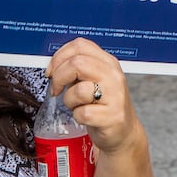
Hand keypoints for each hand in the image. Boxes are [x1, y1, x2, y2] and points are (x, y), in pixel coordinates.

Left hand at [46, 37, 140, 154]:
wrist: (123, 132)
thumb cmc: (103, 105)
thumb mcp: (94, 79)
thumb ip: (78, 69)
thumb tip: (53, 66)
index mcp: (108, 62)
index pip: (80, 45)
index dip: (59, 56)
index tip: (52, 71)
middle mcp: (113, 76)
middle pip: (77, 63)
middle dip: (59, 77)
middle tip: (57, 89)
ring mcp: (114, 96)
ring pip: (79, 90)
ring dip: (69, 100)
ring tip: (76, 105)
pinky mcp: (111, 116)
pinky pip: (82, 113)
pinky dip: (77, 116)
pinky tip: (85, 117)